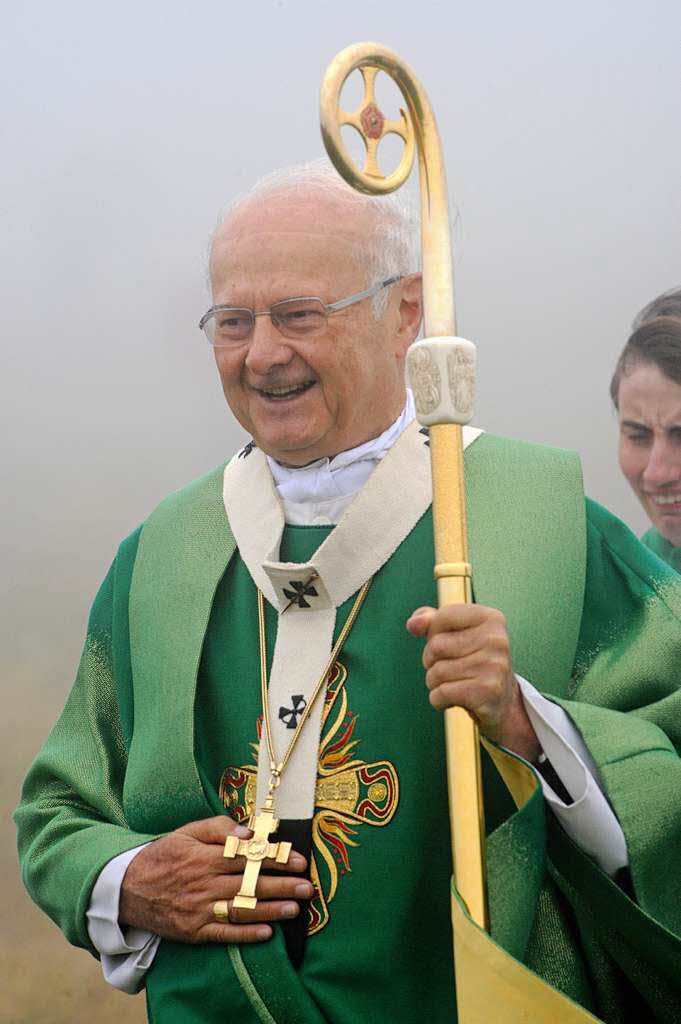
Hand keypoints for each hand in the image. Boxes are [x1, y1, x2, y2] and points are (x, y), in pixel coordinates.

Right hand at [119, 815, 312, 944]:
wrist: (128, 888)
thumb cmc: (164, 855)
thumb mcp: (187, 832)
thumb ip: (219, 828)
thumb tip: (248, 832)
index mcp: (205, 857)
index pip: (247, 857)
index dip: (275, 859)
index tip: (298, 860)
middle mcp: (204, 884)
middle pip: (249, 884)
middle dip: (282, 886)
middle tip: (307, 887)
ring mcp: (199, 909)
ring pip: (241, 910)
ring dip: (271, 910)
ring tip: (295, 910)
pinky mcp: (194, 931)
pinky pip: (223, 934)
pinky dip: (246, 935)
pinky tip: (267, 933)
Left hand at [406, 603, 539, 761]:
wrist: (500, 701)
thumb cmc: (472, 661)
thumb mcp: (454, 634)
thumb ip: (430, 621)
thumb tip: (413, 624)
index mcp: (490, 618)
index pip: (442, 617)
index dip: (434, 633)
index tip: (450, 643)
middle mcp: (496, 639)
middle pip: (436, 646)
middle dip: (431, 661)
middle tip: (450, 667)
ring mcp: (494, 666)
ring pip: (436, 672)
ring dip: (434, 682)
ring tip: (453, 683)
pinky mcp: (487, 692)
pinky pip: (441, 693)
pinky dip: (438, 699)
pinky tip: (453, 699)